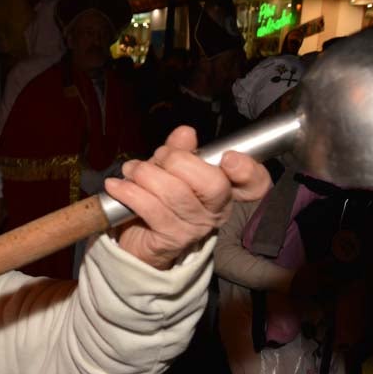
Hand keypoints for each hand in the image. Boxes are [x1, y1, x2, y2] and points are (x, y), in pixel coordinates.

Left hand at [106, 127, 271, 269]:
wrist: (137, 240)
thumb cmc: (159, 200)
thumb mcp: (170, 170)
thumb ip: (180, 150)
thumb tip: (185, 133)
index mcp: (225, 190)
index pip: (255, 184)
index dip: (248, 170)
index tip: (228, 158)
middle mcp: (216, 211)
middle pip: (212, 183)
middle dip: (178, 161)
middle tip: (157, 158)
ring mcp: (195, 227)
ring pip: (175, 193)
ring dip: (146, 175)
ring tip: (131, 170)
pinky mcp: (171, 239)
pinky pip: (151, 209)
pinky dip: (129, 192)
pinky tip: (116, 186)